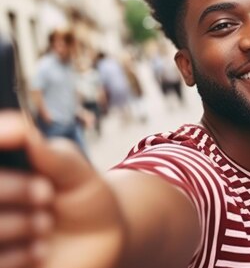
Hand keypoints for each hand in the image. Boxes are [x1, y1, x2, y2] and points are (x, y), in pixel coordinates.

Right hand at [0, 111, 125, 267]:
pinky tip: (39, 250)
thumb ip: (54, 156)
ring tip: (46, 224)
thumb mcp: (78, 175)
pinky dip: (16, 254)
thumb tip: (26, 133)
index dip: (2, 135)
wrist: (102, 243)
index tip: (19, 132)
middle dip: (12, 188)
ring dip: (16, 224)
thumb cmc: (85, 200)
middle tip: (45, 193)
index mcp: (5, 166)